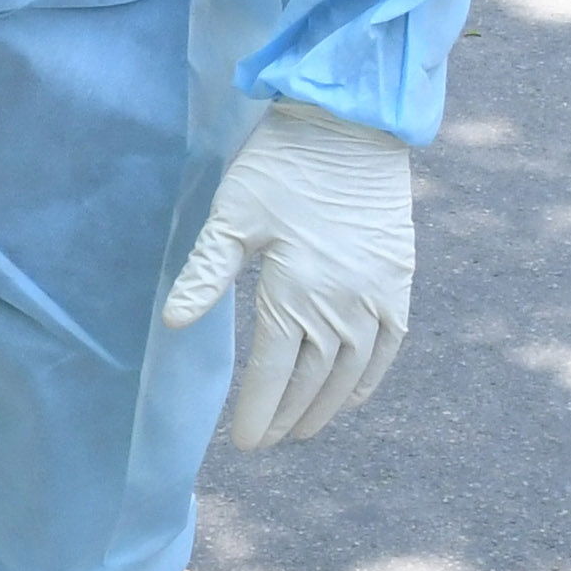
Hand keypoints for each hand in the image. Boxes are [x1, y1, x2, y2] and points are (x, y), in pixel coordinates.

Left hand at [163, 103, 417, 451]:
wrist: (351, 127)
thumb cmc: (281, 168)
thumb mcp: (231, 217)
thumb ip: (205, 275)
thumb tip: (171, 324)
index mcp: (296, 292)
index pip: (274, 373)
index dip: (259, 412)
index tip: (245, 443)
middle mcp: (343, 305)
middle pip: (313, 381)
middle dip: (288, 417)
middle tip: (268, 442)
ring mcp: (377, 296)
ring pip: (351, 372)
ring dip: (326, 406)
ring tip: (303, 430)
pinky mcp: (399, 281)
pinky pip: (389, 346)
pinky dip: (369, 377)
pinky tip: (352, 396)